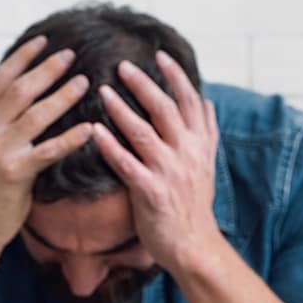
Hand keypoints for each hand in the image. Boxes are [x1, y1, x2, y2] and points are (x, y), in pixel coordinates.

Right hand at [0, 35, 93, 250]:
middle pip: (21, 89)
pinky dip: (70, 138)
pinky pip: (49, 150)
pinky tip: (89, 129)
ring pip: (36, 114)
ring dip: (63, 96)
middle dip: (48, 69)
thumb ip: (1, 119)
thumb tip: (23, 94)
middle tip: (72, 54)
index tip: (44, 39)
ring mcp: (0, 150)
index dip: (24, 56)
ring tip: (85, 82)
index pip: (1, 77)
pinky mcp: (16, 172)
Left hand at [91, 49, 220, 273]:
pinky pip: (126, 163)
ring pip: (144, 132)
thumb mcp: (208, 165)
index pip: (191, 101)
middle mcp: (188, 154)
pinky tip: (94, 131)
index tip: (160, 55)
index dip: (176, 76)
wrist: (195, 247)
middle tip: (122, 65)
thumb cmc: (194, 206)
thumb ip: (206, 132)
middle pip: (165, 109)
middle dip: (143, 84)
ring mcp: (170, 173)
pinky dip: (110, 145)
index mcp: (201, 145)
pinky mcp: (152, 193)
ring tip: (102, 91)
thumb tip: (206, 101)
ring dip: (121, 108)